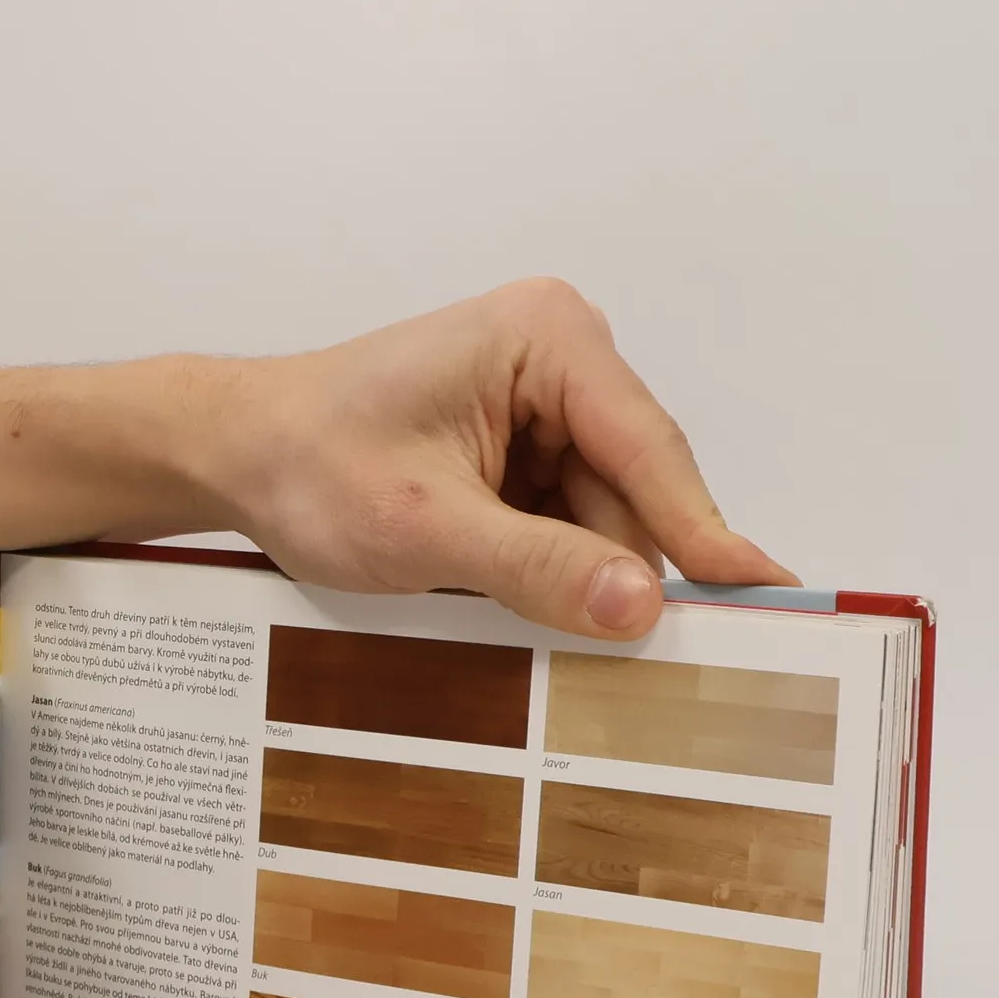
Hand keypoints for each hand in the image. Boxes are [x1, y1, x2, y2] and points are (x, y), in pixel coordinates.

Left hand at [223, 277, 796, 636]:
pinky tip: (501, 596)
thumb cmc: (308, 464)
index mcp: (548, 339)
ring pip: (599, 518)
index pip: (648, 450)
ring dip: (569, 576)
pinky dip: (544, 570)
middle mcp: (559, 358)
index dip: (704, 533)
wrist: (235, 455)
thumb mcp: (423, 528)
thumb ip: (535, 566)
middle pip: (631, 491)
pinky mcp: (517, 450)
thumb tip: (639, 605)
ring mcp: (541, 405)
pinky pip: (562, 524)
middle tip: (630, 658)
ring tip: (502, 608)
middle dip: (615, 569)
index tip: (763, 597)